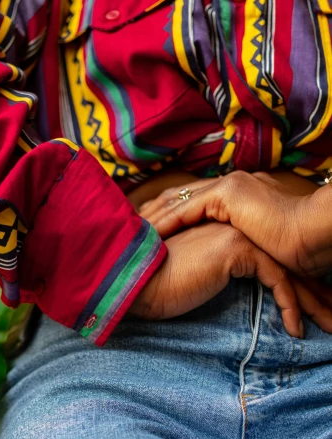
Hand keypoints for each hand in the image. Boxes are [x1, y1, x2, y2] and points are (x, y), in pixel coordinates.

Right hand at [129, 222, 331, 337]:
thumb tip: (232, 287)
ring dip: (310, 299)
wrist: (133, 284)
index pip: (267, 253)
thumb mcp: (190, 275)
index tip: (309, 308)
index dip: (292, 281)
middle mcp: (231, 223)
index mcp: (220, 227)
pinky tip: (295, 329)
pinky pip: (277, 279)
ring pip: (287, 267)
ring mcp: (235, 232)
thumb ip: (214, 270)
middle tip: (330, 315)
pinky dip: (290, 305)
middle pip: (283, 258)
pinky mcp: (236, 248)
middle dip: (311, 289)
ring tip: (326, 325)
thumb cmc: (153, 286)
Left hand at [139, 171, 331, 277]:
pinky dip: (167, 222)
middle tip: (127, 227)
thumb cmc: (295, 243)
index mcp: (237, 192)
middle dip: (152, 213)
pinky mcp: (230, 193)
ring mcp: (230, 185)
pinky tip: (148, 234)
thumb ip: (240, 239)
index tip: (144, 229)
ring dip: (153, 218)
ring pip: (179, 201)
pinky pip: (188, 209)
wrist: (315, 233)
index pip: (193, 200)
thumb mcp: (259, 240)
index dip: (167, 214)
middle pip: (180, 197)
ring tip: (130, 234)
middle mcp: (231, 183)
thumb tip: (225, 255)